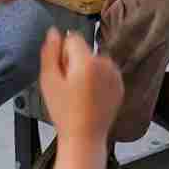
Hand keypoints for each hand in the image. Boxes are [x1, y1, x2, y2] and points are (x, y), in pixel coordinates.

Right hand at [39, 30, 121, 151]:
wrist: (84, 136)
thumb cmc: (64, 112)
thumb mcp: (48, 80)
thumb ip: (50, 52)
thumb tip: (54, 32)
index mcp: (88, 61)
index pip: (72, 38)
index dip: (63, 53)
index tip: (61, 71)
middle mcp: (106, 64)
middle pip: (85, 49)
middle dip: (75, 61)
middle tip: (68, 86)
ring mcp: (115, 74)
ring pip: (95, 60)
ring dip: (87, 70)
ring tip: (79, 93)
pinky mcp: (120, 84)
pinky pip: (105, 72)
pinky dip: (98, 79)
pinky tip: (89, 96)